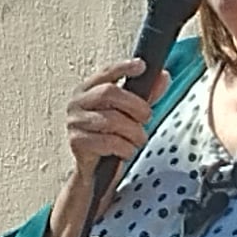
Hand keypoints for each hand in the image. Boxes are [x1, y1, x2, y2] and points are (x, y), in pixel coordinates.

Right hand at [61, 58, 155, 182]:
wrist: (97, 170)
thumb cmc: (112, 135)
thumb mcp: (131, 113)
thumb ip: (146, 94)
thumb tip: (163, 76)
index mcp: (89, 89)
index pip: (106, 72)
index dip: (124, 67)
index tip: (142, 66)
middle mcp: (77, 102)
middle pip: (110, 93)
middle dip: (136, 106)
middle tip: (147, 118)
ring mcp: (74, 121)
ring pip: (111, 120)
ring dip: (133, 132)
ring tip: (138, 139)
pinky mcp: (76, 142)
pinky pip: (108, 141)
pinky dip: (124, 148)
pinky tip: (126, 151)